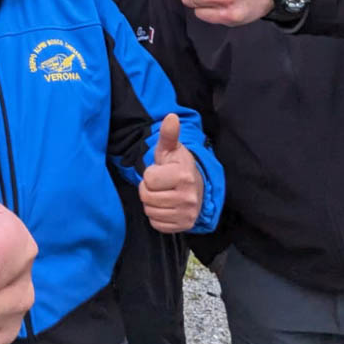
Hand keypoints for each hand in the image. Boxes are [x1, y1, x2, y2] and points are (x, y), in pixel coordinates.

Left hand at [139, 113, 203, 232]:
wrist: (196, 187)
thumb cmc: (178, 166)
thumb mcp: (171, 149)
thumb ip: (168, 134)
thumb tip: (171, 117)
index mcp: (183, 175)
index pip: (148, 179)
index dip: (149, 175)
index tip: (160, 172)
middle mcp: (188, 196)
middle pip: (146, 196)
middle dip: (148, 189)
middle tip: (160, 184)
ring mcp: (187, 213)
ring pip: (150, 211)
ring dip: (152, 203)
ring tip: (163, 194)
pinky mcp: (184, 226)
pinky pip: (156, 224)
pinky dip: (157, 216)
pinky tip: (166, 206)